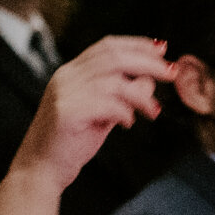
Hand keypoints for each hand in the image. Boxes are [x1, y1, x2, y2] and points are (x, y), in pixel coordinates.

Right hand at [10, 36, 174, 191]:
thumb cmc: (72, 141)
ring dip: (141, 96)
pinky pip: (107, 104)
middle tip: (171, 73)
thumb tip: (150, 79)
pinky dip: (125, 112)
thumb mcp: (104, 112)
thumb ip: (124, 94)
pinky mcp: (67, 111)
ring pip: (114, 81)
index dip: (137, 45)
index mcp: (72, 72)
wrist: (42, 169)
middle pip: (113, 56)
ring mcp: (64, 92)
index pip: (107, 46)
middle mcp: (66, 77)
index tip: (163, 50)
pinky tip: (127, 124)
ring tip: (153, 112)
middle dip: (148, 62)